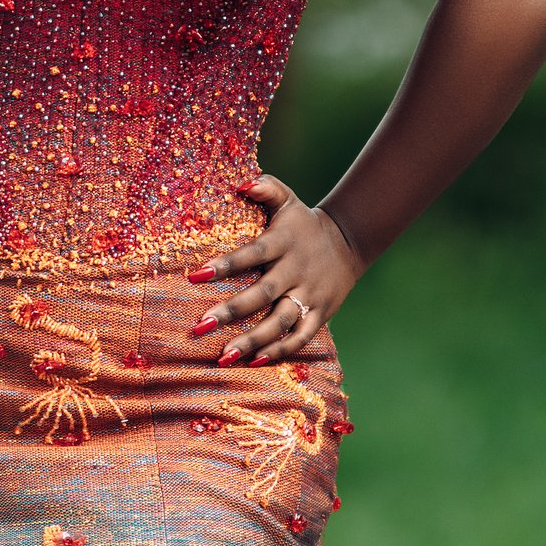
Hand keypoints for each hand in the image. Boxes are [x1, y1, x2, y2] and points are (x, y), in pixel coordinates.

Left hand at [188, 176, 364, 363]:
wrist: (349, 242)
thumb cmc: (303, 223)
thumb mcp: (288, 200)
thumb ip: (267, 188)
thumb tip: (243, 182)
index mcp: (283, 242)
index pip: (252, 253)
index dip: (225, 265)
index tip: (195, 275)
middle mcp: (296, 270)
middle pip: (263, 294)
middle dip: (231, 311)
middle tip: (200, 326)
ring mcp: (309, 295)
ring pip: (280, 322)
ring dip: (253, 341)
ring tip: (224, 356)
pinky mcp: (320, 313)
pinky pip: (300, 337)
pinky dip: (279, 351)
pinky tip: (253, 362)